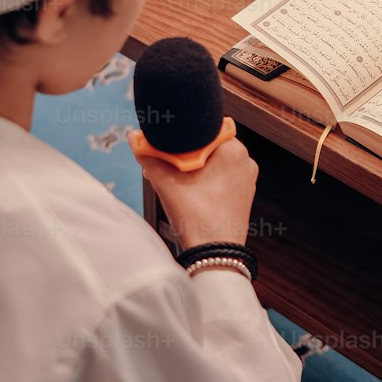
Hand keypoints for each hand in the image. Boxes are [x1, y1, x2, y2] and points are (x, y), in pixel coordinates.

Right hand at [134, 134, 258, 250]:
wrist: (215, 254)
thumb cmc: (197, 218)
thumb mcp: (166, 183)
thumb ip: (149, 156)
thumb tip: (134, 139)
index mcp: (233, 149)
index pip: (204, 127)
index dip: (183, 135)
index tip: (169, 146)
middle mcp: (245, 160)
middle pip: (208, 145)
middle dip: (186, 154)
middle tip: (169, 166)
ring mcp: (247, 178)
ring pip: (214, 162)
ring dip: (194, 168)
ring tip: (179, 183)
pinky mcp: (243, 194)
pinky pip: (221, 178)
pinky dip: (206, 181)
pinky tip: (191, 193)